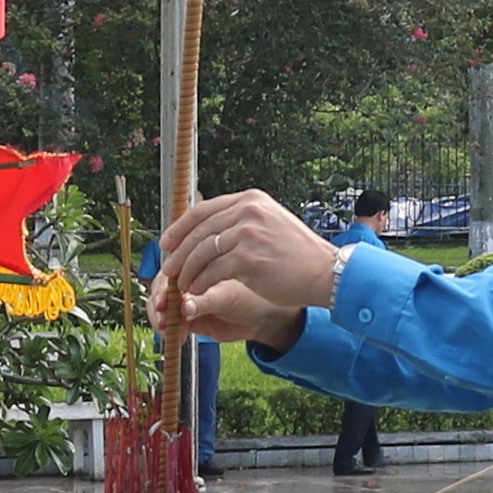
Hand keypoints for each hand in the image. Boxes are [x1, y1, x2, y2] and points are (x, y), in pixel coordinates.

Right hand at [153, 274, 304, 350]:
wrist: (265, 315)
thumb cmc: (252, 294)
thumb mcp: (228, 296)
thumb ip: (205, 301)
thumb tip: (184, 307)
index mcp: (196, 261)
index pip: (170, 267)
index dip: (163, 282)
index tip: (163, 297)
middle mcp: (188, 277)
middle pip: (160, 286)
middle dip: (158, 301)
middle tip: (162, 313)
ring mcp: (187, 299)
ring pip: (162, 307)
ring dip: (161, 317)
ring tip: (167, 328)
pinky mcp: (189, 319)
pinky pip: (172, 324)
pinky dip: (170, 331)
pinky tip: (178, 337)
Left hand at [158, 190, 337, 312]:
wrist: (325, 272)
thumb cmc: (299, 256)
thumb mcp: (271, 224)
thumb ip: (244, 222)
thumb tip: (213, 230)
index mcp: (251, 200)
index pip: (204, 210)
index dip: (181, 227)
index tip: (167, 242)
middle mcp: (248, 211)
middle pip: (199, 231)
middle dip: (179, 252)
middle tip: (168, 269)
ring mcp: (247, 233)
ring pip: (202, 252)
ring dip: (188, 272)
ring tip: (182, 285)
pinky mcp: (248, 258)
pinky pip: (212, 271)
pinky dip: (201, 283)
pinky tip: (197, 292)